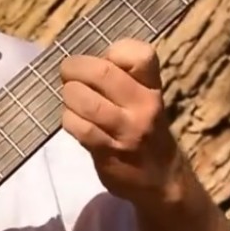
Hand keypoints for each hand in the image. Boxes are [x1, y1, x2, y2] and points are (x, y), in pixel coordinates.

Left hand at [59, 38, 181, 204]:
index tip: (105, 59)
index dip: (115, 51)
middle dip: (75, 68)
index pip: (140, 54)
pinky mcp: (109, 151)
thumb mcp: (144, 98)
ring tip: (71, 98)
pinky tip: (73, 120)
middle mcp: (144, 105)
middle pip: (102, 72)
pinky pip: (79, 127)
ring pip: (84, 100)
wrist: (161, 180)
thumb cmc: (144, 129)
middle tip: (68, 73)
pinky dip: (69, 119)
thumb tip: (81, 61)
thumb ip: (121, 77)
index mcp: (153, 86)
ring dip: (69, 95)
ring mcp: (127, 130)